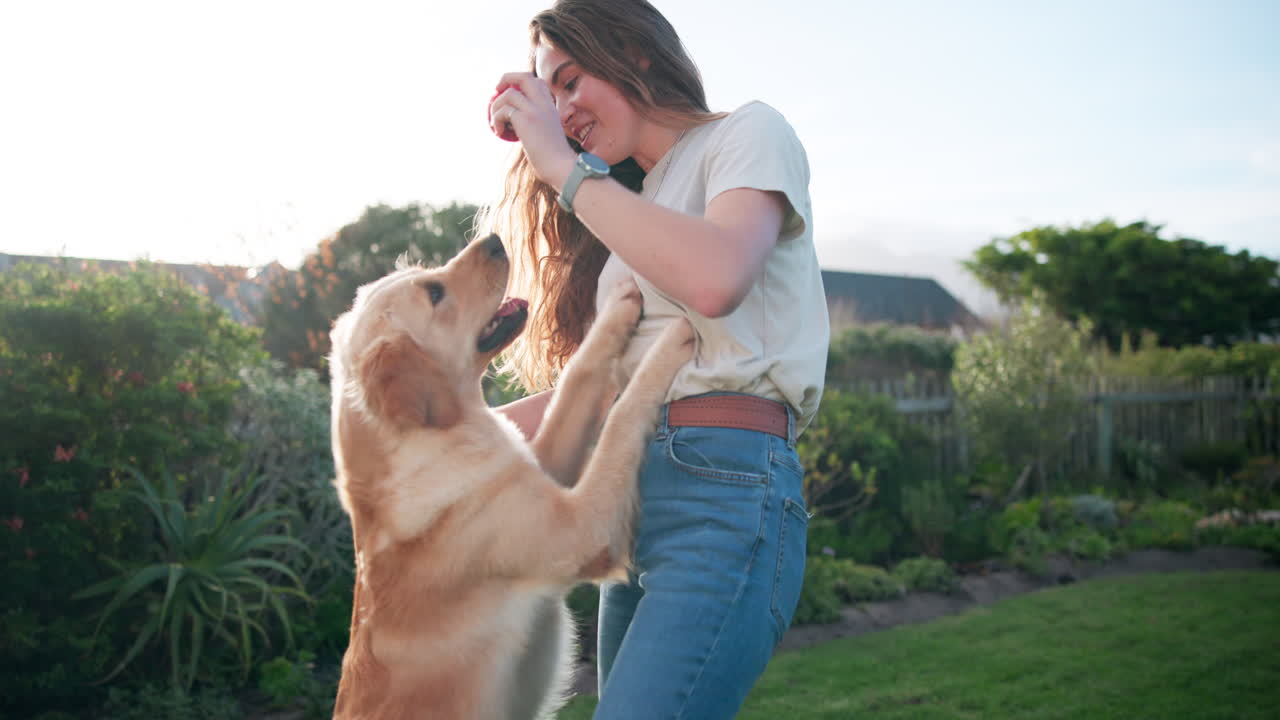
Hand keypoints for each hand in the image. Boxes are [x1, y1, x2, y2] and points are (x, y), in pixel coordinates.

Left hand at [488, 72, 576, 189]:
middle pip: (523, 77)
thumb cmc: (553, 158)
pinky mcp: (525, 120)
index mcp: (550, 106)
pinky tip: (499, 132)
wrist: (560, 167)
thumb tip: (516, 122)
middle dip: (506, 79)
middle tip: (496, 91)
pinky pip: (503, 111)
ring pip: (508, 94)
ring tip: (496, 123)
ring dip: (496, 107)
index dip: (521, 82)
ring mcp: (535, 110)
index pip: (537, 81)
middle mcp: (544, 103)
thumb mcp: (547, 134)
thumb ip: (536, 123)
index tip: (511, 93)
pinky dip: (496, 120)